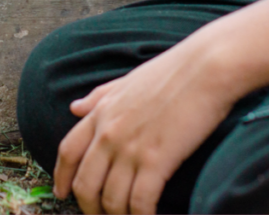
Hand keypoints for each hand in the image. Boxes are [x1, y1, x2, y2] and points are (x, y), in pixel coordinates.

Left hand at [53, 35, 238, 214]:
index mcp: (100, 113)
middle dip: (90, 208)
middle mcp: (109, 133)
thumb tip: (74, 107)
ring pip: (111, 200)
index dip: (62, 177)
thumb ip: (99, 96)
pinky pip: (139, 202)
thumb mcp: (126, 81)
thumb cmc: (172, 71)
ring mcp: (130, 148)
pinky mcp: (156, 161)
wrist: (205, 68)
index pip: (68, 152)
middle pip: (85, 185)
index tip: (62, 193)